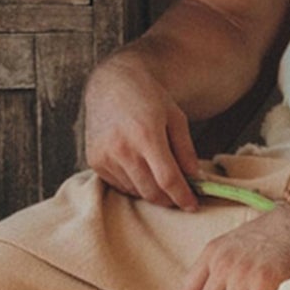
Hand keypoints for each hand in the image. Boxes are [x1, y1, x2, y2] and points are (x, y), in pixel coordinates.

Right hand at [83, 53, 200, 210]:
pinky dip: (134, 184)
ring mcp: (105, 156)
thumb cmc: (148, 98)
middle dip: (169, 199)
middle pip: (151, 192)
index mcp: (147, 135)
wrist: (111, 84)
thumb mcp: (176, 117)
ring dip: (151, 191)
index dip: (182, 197)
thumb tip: (195, 179)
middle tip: (180, 195)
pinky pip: (119, 185)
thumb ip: (186, 150)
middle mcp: (122, 148)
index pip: (167, 179)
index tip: (193, 205)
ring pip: (135, 191)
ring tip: (159, 174)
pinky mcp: (95, 161)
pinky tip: (140, 167)